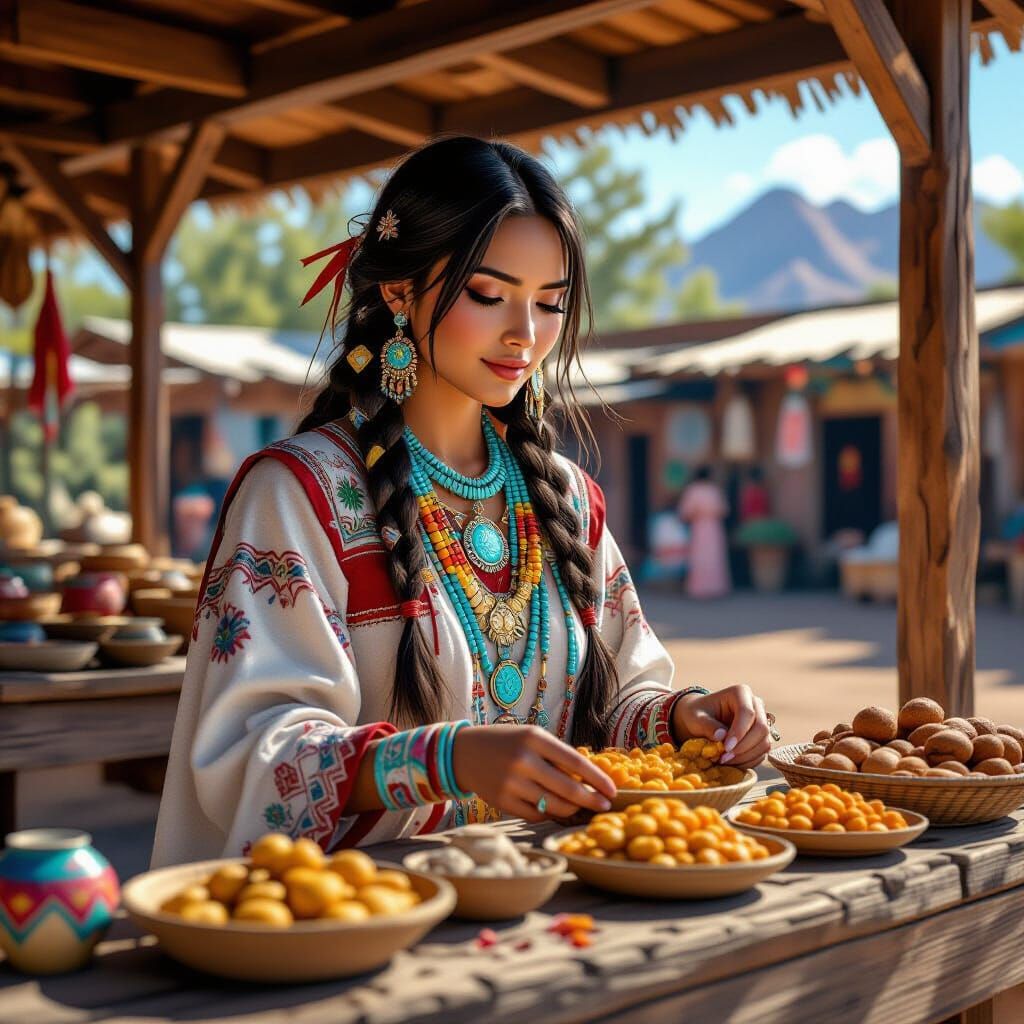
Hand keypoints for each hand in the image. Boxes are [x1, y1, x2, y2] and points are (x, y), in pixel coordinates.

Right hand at [452, 725, 615, 822]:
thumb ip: (557, 756)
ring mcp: (512, 783)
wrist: (464, 753)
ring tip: (582, 808)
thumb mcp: (531, 737)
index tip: (612, 790)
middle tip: (605, 806)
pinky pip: (536, 815)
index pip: (575, 761)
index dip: (597, 778)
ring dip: (573, 810)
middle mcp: (523, 760)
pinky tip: (554, 808)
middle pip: (568, 788)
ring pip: (554, 805)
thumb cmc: (506, 743)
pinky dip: (549, 813)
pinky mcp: (503, 802)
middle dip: (591, 800)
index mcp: (534, 738)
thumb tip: (590, 779)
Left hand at [671, 685, 770, 768]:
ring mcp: (761, 721)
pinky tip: (731, 762)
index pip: (747, 712)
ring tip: (724, 760)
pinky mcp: (761, 737)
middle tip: (724, 757)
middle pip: (761, 728)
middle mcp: (755, 705)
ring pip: (764, 742)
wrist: (700, 720)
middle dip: (743, 747)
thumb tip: (721, 736)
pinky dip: (748, 761)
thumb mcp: (695, 718)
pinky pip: (762, 753)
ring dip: (746, 756)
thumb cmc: (697, 715)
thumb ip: (707, 725)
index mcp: (740, 693)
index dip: (739, 732)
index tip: (725, 747)